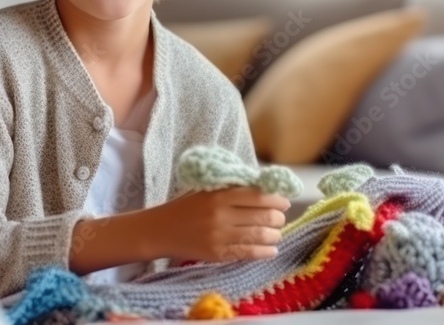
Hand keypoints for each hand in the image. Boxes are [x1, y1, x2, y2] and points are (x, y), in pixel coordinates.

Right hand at [147, 186, 289, 262]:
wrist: (160, 230)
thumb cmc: (185, 207)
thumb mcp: (206, 190)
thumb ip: (232, 189)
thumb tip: (265, 190)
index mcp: (219, 195)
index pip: (258, 196)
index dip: (277, 199)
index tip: (284, 202)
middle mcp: (220, 215)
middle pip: (262, 216)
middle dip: (278, 218)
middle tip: (280, 218)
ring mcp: (219, 236)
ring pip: (259, 235)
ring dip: (274, 235)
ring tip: (277, 234)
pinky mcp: (217, 254)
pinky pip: (248, 253)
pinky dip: (265, 252)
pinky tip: (271, 249)